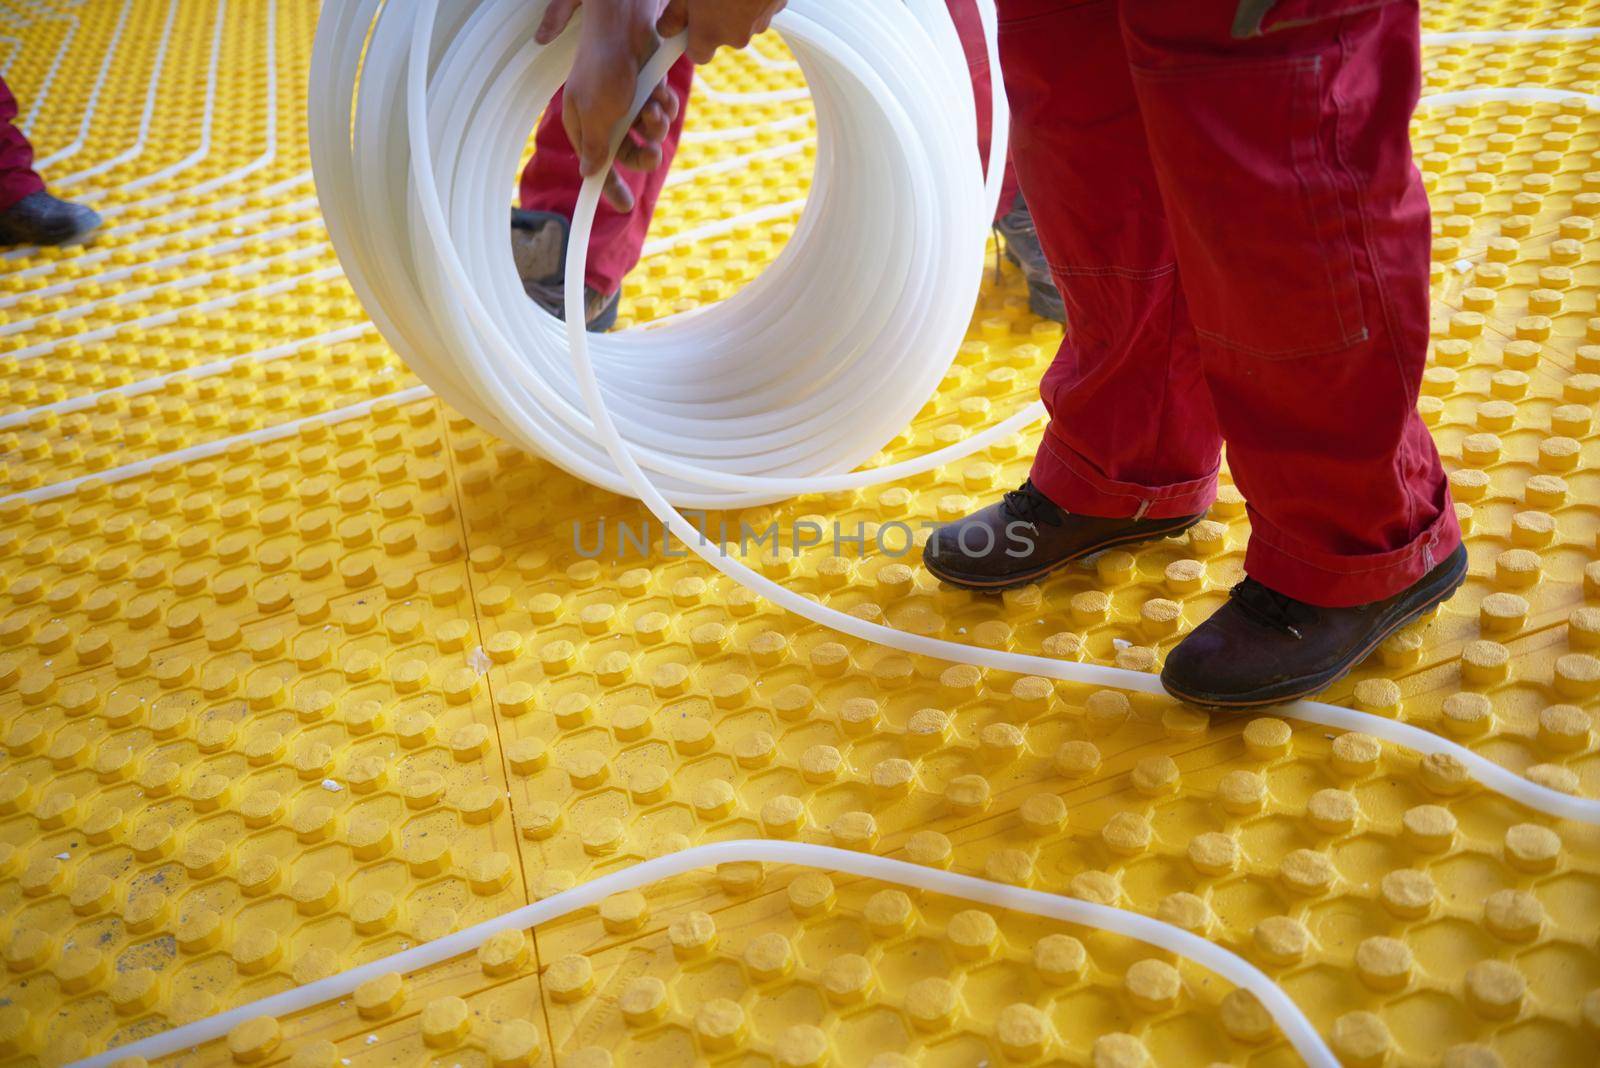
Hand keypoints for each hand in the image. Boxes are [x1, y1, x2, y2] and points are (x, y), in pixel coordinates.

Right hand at [536, 0, 680, 211]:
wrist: (625, 26)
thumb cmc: (603, 67)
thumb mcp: (596, 113)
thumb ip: (596, 147)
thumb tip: (588, 175)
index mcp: (584, 124)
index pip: (596, 165)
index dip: (609, 186)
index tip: (625, 207)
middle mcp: (606, 117)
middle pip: (629, 153)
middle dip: (644, 154)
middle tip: (654, 153)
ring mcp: (628, 104)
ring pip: (650, 133)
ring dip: (656, 126)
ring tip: (653, 109)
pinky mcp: (648, 89)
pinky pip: (663, 112)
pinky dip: (665, 107)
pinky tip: (661, 95)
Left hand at [658, 0, 786, 63]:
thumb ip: (675, 14)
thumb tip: (667, 29)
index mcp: (709, 34)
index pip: (698, 55)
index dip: (691, 40)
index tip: (685, 30)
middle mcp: (737, 37)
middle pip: (723, 35)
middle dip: (716, 18)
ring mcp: (760, 23)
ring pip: (744, 21)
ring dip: (736, 6)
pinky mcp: (777, 6)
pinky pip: (761, 7)